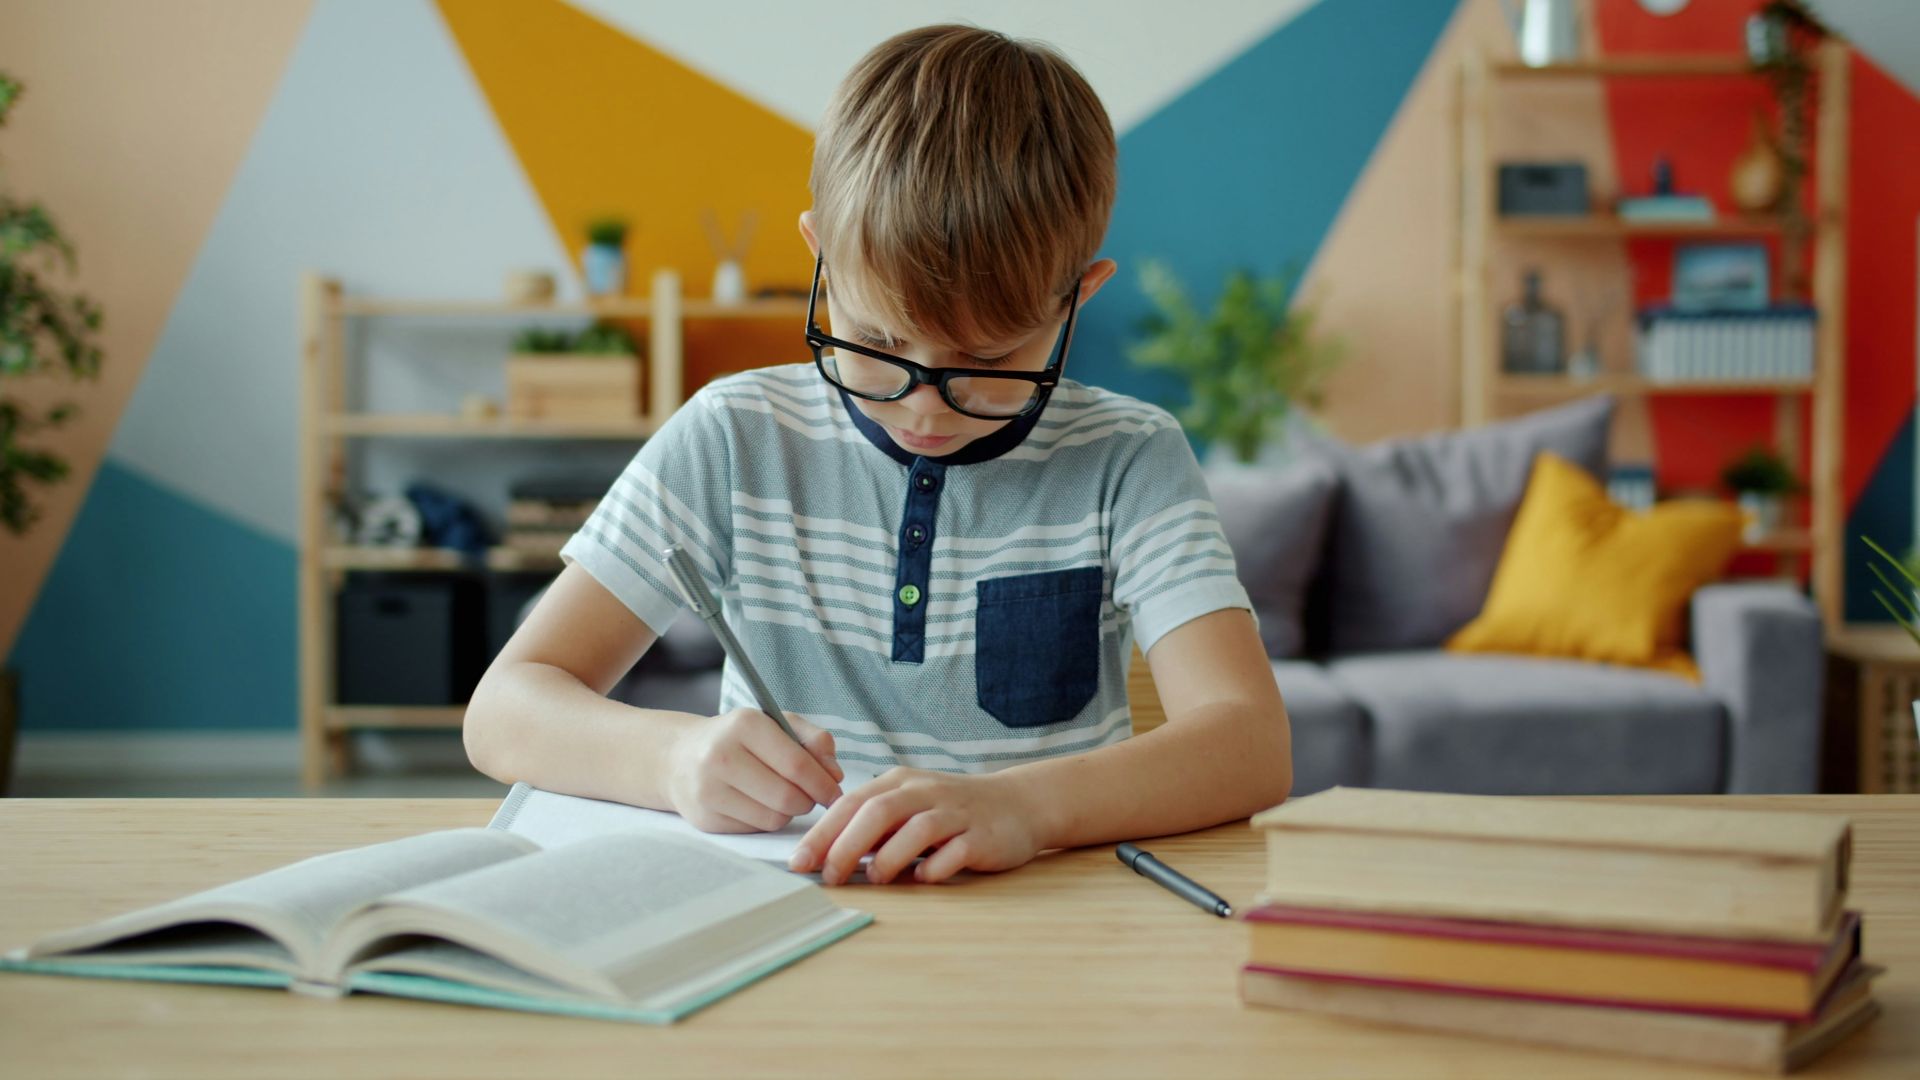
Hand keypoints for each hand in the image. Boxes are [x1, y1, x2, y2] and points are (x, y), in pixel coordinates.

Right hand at [664, 709, 843, 832]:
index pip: (797, 764)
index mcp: (744, 725)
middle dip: (809, 800)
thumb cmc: (739, 739)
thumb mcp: (777, 724)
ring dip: (789, 812)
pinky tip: (759, 804)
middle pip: (787, 796)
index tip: (835, 791)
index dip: (823, 783)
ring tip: (783, 796)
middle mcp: (720, 756)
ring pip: (774, 817)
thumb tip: (835, 775)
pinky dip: (767, 820)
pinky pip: (755, 829)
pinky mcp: (704, 818)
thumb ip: (814, 740)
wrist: (680, 758)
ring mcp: (708, 790)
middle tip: (811, 796)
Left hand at [788, 767, 1048, 885]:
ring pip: (916, 828)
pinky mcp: (982, 836)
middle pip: (878, 811)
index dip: (822, 833)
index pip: (852, 803)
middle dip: (846, 845)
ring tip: (875, 878)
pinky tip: (922, 880)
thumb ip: (874, 827)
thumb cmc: (952, 811)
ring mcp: (956, 812)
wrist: (1018, 804)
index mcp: (900, 782)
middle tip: (828, 876)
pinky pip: (955, 852)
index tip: (799, 862)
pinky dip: (934, 868)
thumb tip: (826, 857)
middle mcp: (925, 792)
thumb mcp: (909, 807)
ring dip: (889, 856)